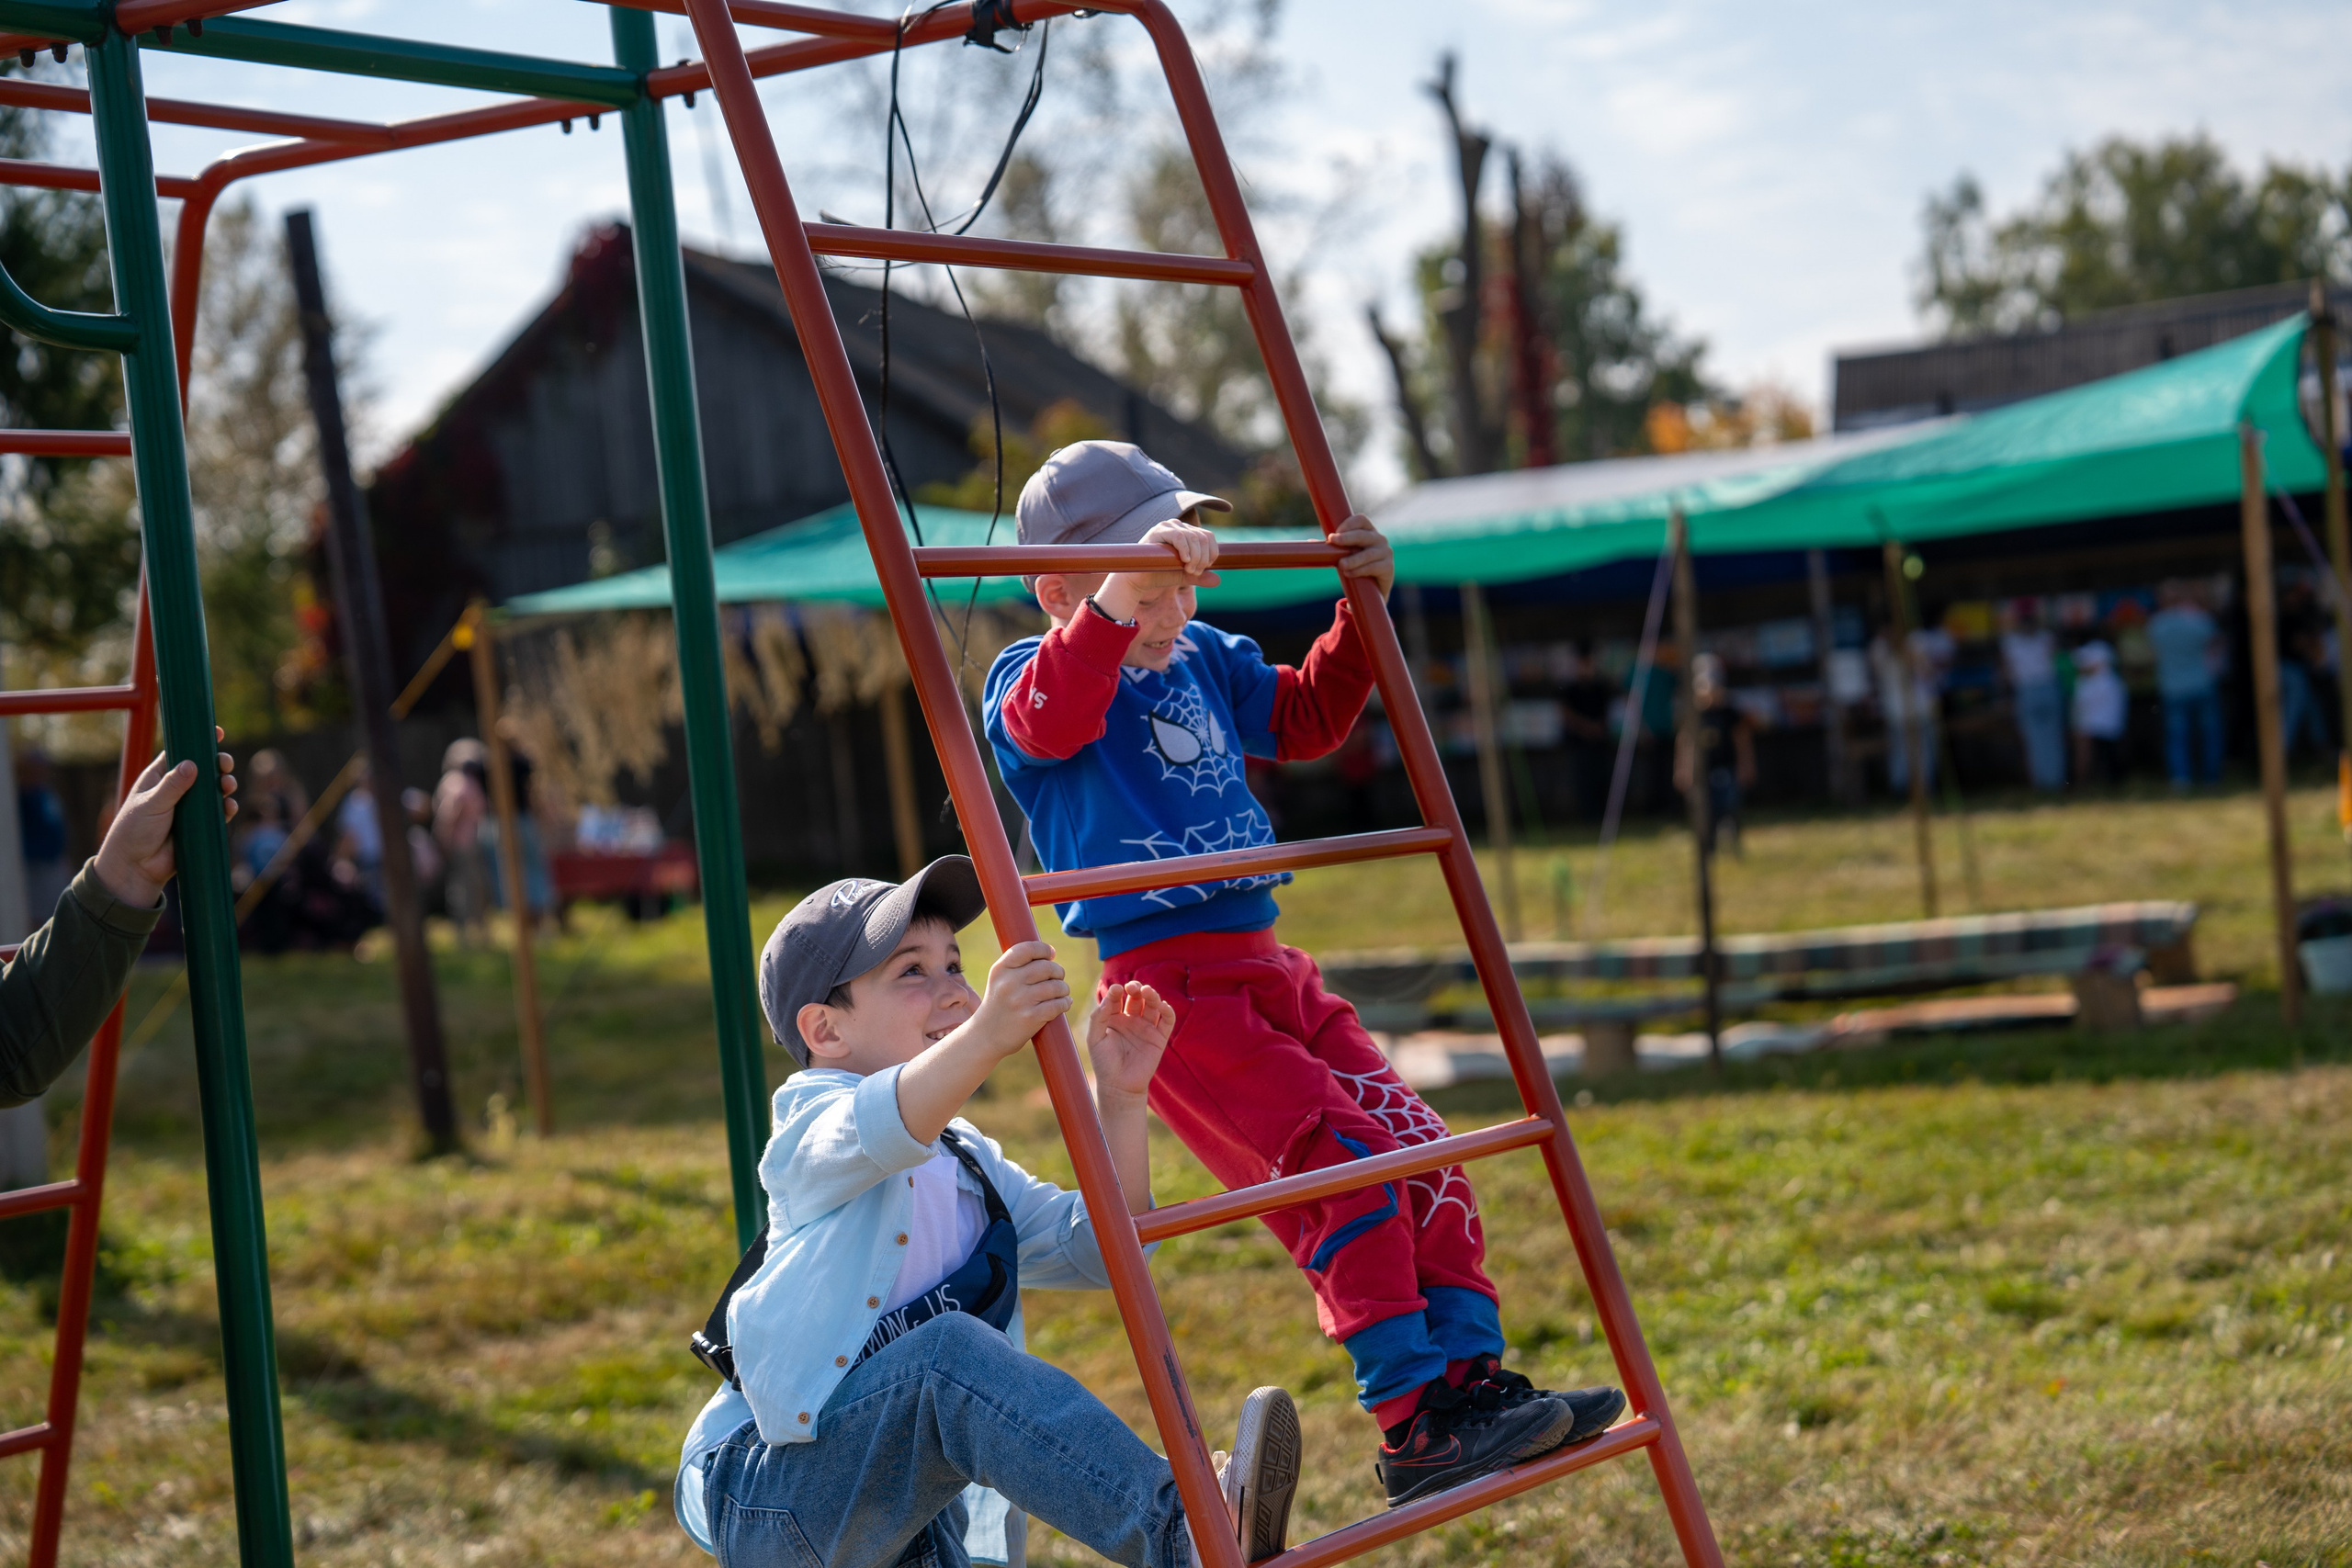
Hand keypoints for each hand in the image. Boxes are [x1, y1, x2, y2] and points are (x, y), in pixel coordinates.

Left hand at [93, 728, 238, 908]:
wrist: (136, 868)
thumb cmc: (134, 832)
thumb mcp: (151, 804)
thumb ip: (172, 786)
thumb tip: (192, 764)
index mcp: (159, 777)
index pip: (180, 753)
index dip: (197, 742)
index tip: (215, 732)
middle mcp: (176, 790)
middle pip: (203, 769)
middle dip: (217, 764)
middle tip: (224, 763)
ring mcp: (189, 807)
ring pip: (214, 790)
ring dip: (224, 785)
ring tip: (227, 786)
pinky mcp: (200, 825)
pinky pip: (218, 813)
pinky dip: (226, 808)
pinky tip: (228, 807)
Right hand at [962, 940, 1069, 1056]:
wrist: (986, 1036)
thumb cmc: (998, 1004)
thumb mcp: (999, 980)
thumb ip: (1018, 965)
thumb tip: (1050, 954)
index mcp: (1000, 969)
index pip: (1028, 949)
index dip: (1044, 949)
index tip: (1051, 955)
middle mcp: (1009, 983)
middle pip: (1047, 967)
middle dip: (1058, 971)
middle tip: (1058, 977)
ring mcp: (1020, 1000)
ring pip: (1056, 986)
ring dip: (1063, 989)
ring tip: (1061, 992)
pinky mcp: (1031, 1017)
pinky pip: (1058, 1004)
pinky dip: (1065, 1003)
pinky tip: (1063, 1003)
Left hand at [1086, 980, 1173, 1102]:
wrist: (1118, 1086)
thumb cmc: (1104, 1063)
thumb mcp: (1095, 1038)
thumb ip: (1099, 1017)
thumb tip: (1110, 997)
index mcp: (1115, 1018)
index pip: (1117, 998)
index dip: (1116, 992)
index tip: (1116, 990)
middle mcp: (1131, 1020)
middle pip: (1137, 997)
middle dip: (1136, 988)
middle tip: (1132, 986)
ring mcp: (1146, 1028)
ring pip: (1152, 1005)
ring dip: (1152, 995)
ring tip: (1147, 991)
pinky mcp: (1159, 1038)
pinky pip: (1167, 1021)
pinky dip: (1167, 1011)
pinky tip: (1162, 1005)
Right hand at [1096, 519, 1220, 618]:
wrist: (1137, 579)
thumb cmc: (1159, 574)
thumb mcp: (1184, 575)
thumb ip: (1200, 576)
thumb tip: (1218, 580)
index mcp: (1186, 533)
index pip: (1208, 536)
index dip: (1211, 553)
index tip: (1202, 569)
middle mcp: (1178, 526)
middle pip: (1203, 537)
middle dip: (1203, 558)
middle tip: (1194, 572)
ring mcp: (1168, 526)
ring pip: (1193, 537)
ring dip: (1196, 557)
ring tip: (1189, 569)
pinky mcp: (1158, 530)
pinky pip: (1179, 536)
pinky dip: (1185, 550)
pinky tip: (1184, 561)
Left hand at [1330, 513, 1393, 596]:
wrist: (1372, 590)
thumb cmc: (1356, 567)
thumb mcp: (1343, 555)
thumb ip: (1331, 549)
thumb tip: (1310, 542)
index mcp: (1368, 531)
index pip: (1361, 520)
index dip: (1348, 523)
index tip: (1334, 532)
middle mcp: (1379, 539)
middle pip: (1363, 534)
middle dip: (1347, 537)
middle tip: (1332, 540)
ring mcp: (1386, 552)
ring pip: (1367, 554)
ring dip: (1352, 559)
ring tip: (1341, 565)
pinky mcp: (1388, 567)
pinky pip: (1373, 567)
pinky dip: (1360, 570)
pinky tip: (1350, 573)